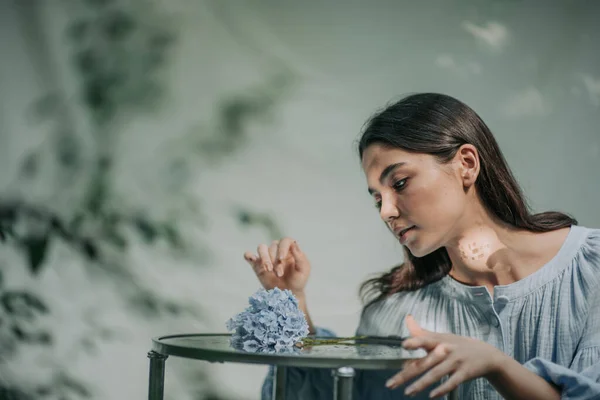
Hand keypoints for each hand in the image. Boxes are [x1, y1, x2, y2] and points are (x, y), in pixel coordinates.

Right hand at [243, 237, 310, 293]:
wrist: (288, 294)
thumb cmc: (298, 281)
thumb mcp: (304, 270)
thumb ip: (300, 257)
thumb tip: (294, 243)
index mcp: (289, 249)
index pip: (285, 241)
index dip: (282, 248)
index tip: (281, 259)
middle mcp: (277, 250)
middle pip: (273, 246)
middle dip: (275, 260)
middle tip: (279, 274)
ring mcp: (266, 257)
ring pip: (261, 248)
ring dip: (264, 258)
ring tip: (268, 270)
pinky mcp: (257, 264)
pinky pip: (249, 255)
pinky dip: (249, 256)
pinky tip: (252, 259)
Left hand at [385, 315, 502, 397]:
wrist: (486, 354)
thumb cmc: (458, 344)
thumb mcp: (441, 336)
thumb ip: (422, 332)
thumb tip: (407, 318)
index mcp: (438, 340)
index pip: (424, 340)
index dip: (415, 342)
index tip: (404, 345)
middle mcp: (445, 350)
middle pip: (424, 363)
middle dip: (406, 374)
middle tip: (391, 383)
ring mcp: (455, 362)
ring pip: (435, 374)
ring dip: (421, 384)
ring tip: (408, 392)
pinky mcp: (464, 373)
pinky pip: (451, 383)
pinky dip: (442, 389)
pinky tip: (431, 395)